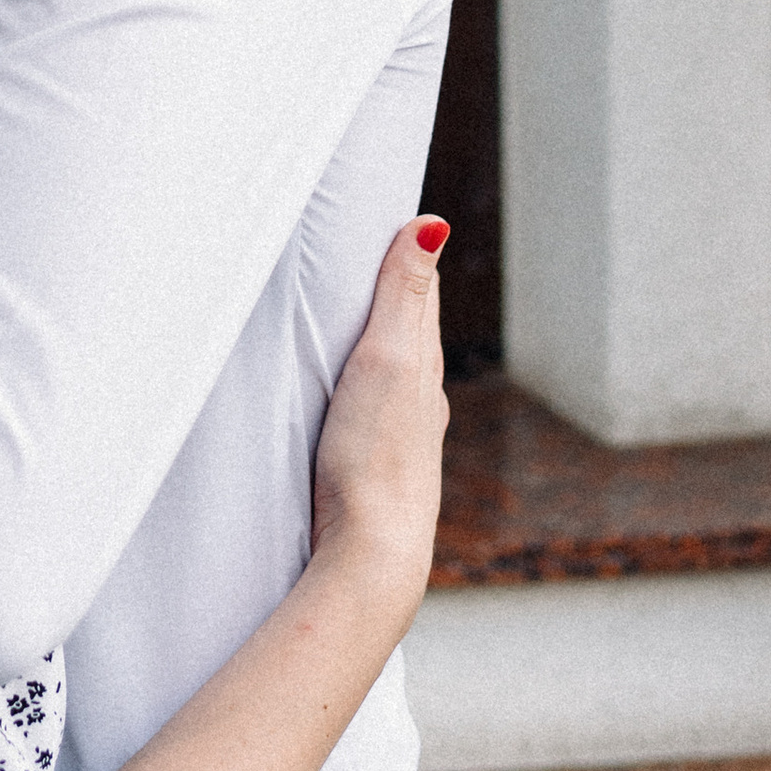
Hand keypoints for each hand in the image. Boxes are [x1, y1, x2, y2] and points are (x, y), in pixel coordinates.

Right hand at [308, 217, 449, 616]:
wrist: (370, 555)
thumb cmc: (375, 457)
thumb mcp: (389, 359)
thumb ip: (403, 294)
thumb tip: (434, 223)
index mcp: (423, 363)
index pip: (419, 290)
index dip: (401, 251)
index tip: (382, 215)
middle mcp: (419, 397)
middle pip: (406, 329)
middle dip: (386, 291)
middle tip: (355, 250)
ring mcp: (397, 435)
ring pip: (388, 372)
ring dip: (369, 340)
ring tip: (340, 314)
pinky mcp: (371, 466)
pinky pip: (368, 408)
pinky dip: (356, 384)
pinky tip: (336, 393)